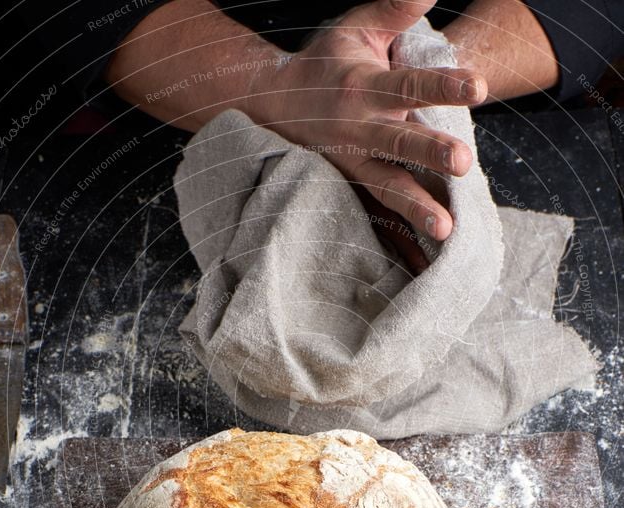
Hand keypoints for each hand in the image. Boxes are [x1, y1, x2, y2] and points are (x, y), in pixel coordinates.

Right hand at [244, 0, 486, 242]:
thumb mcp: (355, 30)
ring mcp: (352, 161)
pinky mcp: (350, 183)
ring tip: (444, 228)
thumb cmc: (323, 64)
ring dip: (415, 206)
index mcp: (363, 85)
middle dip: (430, 151)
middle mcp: (358, 127)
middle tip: (463, 162)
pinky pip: (378, 207)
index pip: (409, 83)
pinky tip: (427, 243)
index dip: (443, 85)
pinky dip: (401, 225)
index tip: (478, 87)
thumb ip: (395, 10)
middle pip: (399, 141)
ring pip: (387, 185)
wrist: (271, 105)